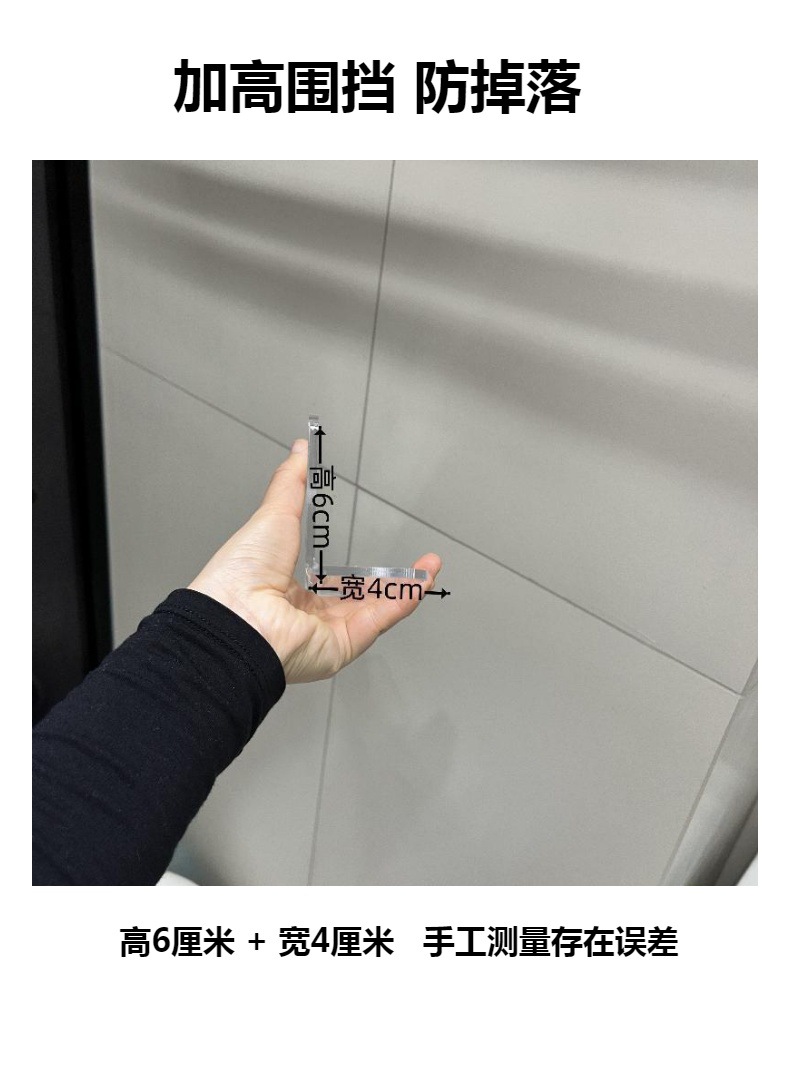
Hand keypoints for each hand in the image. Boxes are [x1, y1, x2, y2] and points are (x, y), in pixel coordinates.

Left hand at [189, 439, 441, 682]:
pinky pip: (378, 621)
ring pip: (374, 610)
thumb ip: (292, 483)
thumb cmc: (241, 572)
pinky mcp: (341, 646)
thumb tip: (299, 451)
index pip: (330, 582)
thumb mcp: (273, 514)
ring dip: (405, 589)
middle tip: (415, 565)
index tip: (376, 549)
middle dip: (390, 582)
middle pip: (359, 599)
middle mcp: (306, 617)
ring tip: (429, 569)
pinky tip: (420, 582)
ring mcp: (325, 634)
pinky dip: (402, 601)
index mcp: (286, 591)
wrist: (236, 614)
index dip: (357, 568)